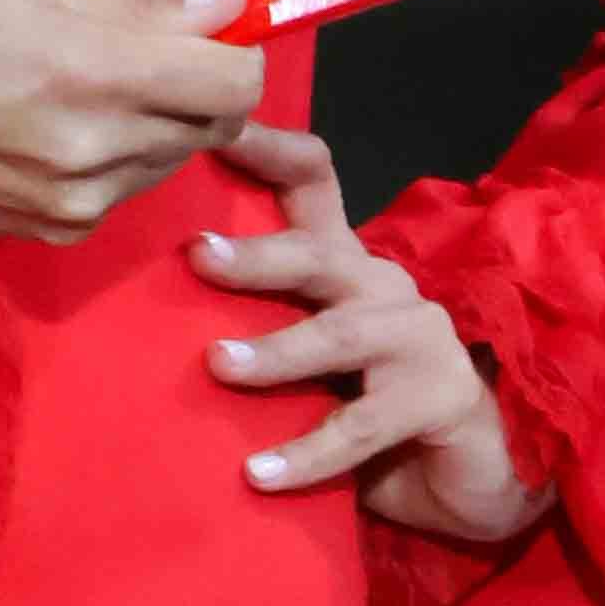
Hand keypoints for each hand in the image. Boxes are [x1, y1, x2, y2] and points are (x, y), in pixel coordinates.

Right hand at [0, 0, 263, 251]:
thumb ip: (141, 10)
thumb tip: (226, 5)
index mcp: (96, 72)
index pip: (236, 81)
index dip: (230, 54)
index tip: (202, 39)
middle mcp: (99, 147)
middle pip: (213, 123)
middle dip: (193, 88)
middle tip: (135, 63)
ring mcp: (81, 201)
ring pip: (171, 159)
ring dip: (154, 126)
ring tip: (84, 98)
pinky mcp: (60, 234)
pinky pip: (125, 192)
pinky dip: (114, 162)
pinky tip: (57, 137)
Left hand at [193, 121, 544, 542]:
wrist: (467, 476)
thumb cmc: (368, 412)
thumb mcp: (308, 361)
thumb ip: (257, 326)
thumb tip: (137, 311)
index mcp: (345, 266)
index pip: (311, 184)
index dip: (268, 148)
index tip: (209, 129)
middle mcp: (383, 288)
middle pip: (320, 255)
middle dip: (258, 255)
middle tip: (197, 258)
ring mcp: (420, 339)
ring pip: (340, 336)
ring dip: (277, 352)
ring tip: (219, 366)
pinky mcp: (440, 398)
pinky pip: (362, 427)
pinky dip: (307, 453)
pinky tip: (258, 475)